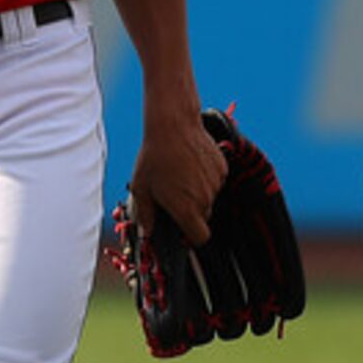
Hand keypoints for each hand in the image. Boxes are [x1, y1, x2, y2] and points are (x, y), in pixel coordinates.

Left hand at [129, 100, 224, 243]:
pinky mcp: (221, 167)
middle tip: (174, 196)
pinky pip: (215, 181)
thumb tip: (147, 232)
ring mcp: (215, 183)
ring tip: (179, 175)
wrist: (173, 125)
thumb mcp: (141, 187)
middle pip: (203, 217)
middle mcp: (205, 199)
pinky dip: (205, 178)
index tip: (181, 228)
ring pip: (209, 198)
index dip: (191, 237)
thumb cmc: (154, 157)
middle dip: (191, 212)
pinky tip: (190, 164)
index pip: (200, 238)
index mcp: (186, 209)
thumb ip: (145, 215)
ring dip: (198, 193)